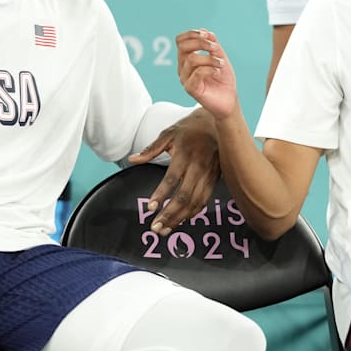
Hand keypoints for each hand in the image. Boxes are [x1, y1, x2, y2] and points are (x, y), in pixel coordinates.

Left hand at [128, 108, 220, 235]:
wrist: (218, 121)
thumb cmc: (190, 127)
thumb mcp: (169, 133)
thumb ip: (151, 149)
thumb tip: (132, 159)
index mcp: (186, 153)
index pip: (172, 178)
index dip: (161, 194)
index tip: (150, 208)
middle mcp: (199, 165)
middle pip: (185, 195)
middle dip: (169, 214)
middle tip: (155, 228)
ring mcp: (210, 173)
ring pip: (196, 202)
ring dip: (180, 218)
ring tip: (166, 229)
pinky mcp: (216, 178)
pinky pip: (205, 199)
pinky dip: (194, 212)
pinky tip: (182, 220)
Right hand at [175, 29, 237, 119]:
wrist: (228, 100)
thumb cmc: (223, 79)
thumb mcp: (220, 57)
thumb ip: (213, 44)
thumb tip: (205, 31)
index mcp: (187, 58)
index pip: (180, 40)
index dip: (192, 34)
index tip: (207, 36)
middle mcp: (183, 67)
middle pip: (183, 47)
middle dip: (201, 43)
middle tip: (215, 49)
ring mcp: (185, 78)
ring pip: (192, 59)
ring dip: (210, 58)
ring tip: (221, 64)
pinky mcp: (190, 88)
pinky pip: (197, 72)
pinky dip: (210, 69)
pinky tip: (218, 72)